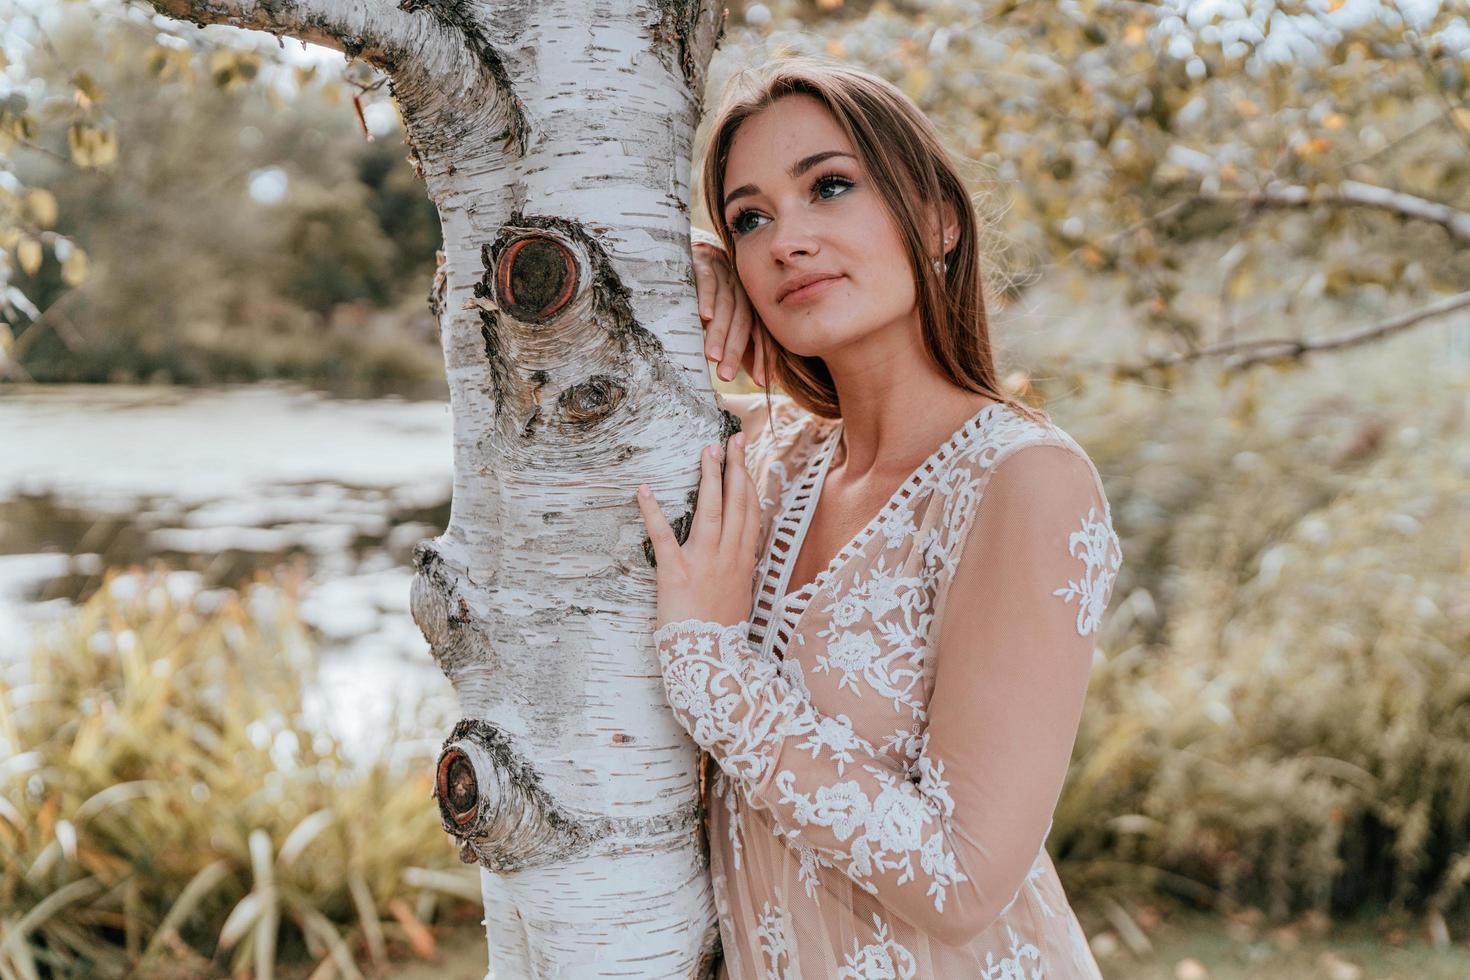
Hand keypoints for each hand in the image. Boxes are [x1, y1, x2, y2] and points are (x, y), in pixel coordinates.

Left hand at [636, 432, 759, 629]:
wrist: (710, 660)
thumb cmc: (721, 629)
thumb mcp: (740, 594)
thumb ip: (740, 567)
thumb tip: (742, 546)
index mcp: (744, 560)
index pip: (751, 511)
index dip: (749, 481)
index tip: (746, 457)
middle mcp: (729, 555)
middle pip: (737, 503)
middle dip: (735, 468)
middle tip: (732, 440)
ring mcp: (704, 562)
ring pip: (711, 511)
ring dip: (709, 478)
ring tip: (706, 451)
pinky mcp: (676, 572)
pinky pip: (663, 537)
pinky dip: (652, 513)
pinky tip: (644, 491)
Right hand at [692, 239, 769, 385]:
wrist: (691, 252)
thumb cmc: (708, 296)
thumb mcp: (725, 319)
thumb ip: (740, 344)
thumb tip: (758, 377)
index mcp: (750, 304)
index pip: (761, 332)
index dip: (762, 356)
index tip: (761, 381)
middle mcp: (741, 290)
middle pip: (742, 322)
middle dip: (735, 350)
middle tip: (726, 375)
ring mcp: (724, 276)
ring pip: (725, 307)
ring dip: (718, 332)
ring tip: (712, 356)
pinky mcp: (704, 264)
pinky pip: (708, 283)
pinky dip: (706, 299)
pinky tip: (703, 317)